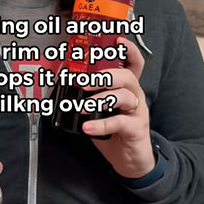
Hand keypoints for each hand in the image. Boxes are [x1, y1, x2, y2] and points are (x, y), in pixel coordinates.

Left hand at [80, 37, 154, 179]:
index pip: (133, 65)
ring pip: (125, 96)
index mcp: (128, 90)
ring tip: (84, 105)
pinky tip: (88, 127)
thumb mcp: (102, 112)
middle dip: (106, 75)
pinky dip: (101, 124)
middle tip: (85, 81)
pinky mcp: (136, 130)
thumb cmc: (116, 134)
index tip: (117, 40)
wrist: (132, 162)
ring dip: (102, 98)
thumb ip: (90, 98)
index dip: (128, 51)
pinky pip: (120, 123)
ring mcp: (138, 114)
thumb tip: (66, 84)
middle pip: (127, 76)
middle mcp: (135, 98)